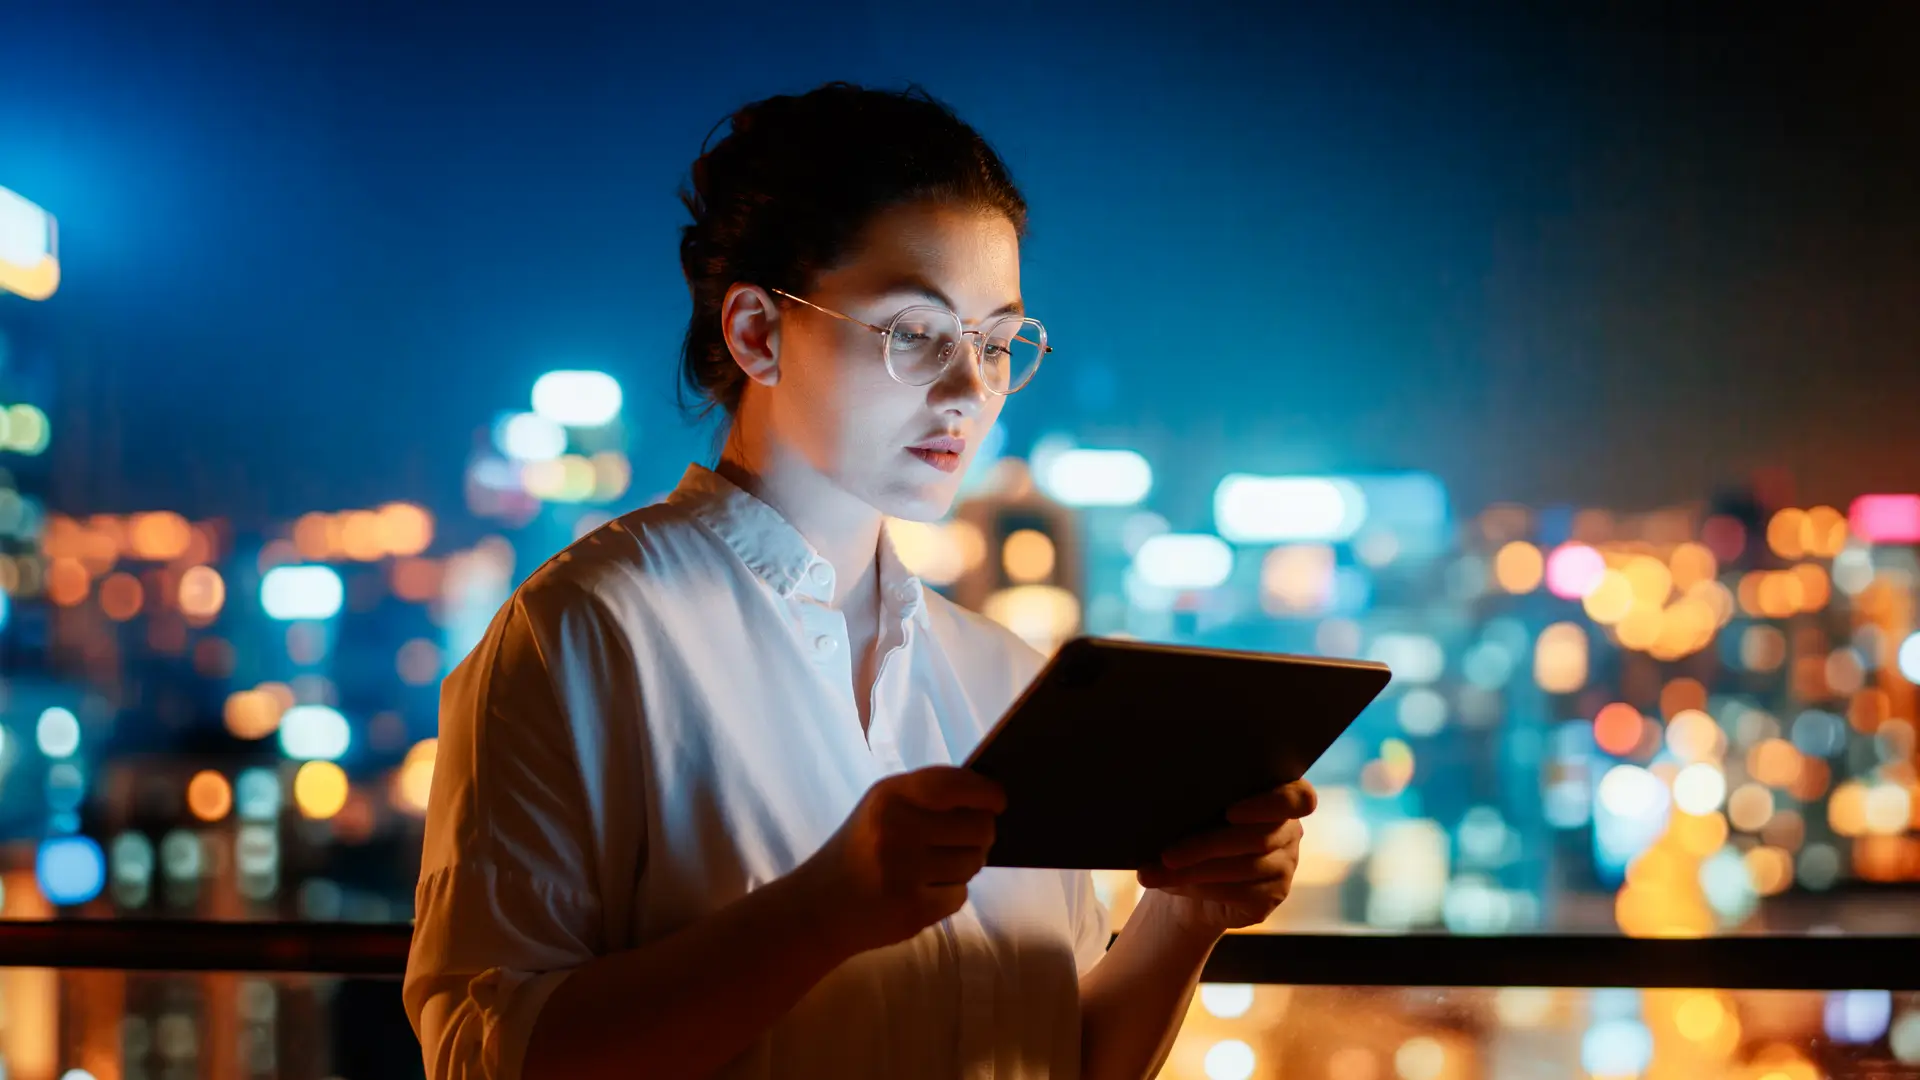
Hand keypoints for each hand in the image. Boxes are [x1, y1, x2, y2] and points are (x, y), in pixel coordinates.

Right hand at [799, 766, 1004, 954]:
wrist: (818, 907)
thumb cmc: (860, 849)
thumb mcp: (881, 808)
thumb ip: (927, 796)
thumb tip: (987, 796)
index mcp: (890, 796)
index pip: (955, 785)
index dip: (986, 792)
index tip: (998, 801)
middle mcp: (897, 830)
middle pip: (978, 826)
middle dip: (982, 833)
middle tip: (968, 839)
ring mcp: (904, 872)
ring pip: (973, 862)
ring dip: (966, 864)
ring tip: (939, 866)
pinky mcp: (912, 910)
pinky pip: (960, 895)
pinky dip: (950, 893)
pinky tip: (925, 890)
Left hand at [1137, 780, 1315, 936]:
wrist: (1192, 878)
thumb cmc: (1192, 830)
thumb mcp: (1196, 812)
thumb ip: (1197, 803)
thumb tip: (1164, 808)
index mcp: (1277, 796)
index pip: (1299, 798)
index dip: (1271, 804)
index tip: (1231, 813)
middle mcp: (1289, 830)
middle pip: (1258, 838)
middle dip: (1206, 846)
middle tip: (1167, 855)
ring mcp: (1286, 865)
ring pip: (1244, 868)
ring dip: (1195, 871)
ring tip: (1157, 872)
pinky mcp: (1274, 895)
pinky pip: (1240, 892)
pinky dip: (1200, 888)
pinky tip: (1172, 884)